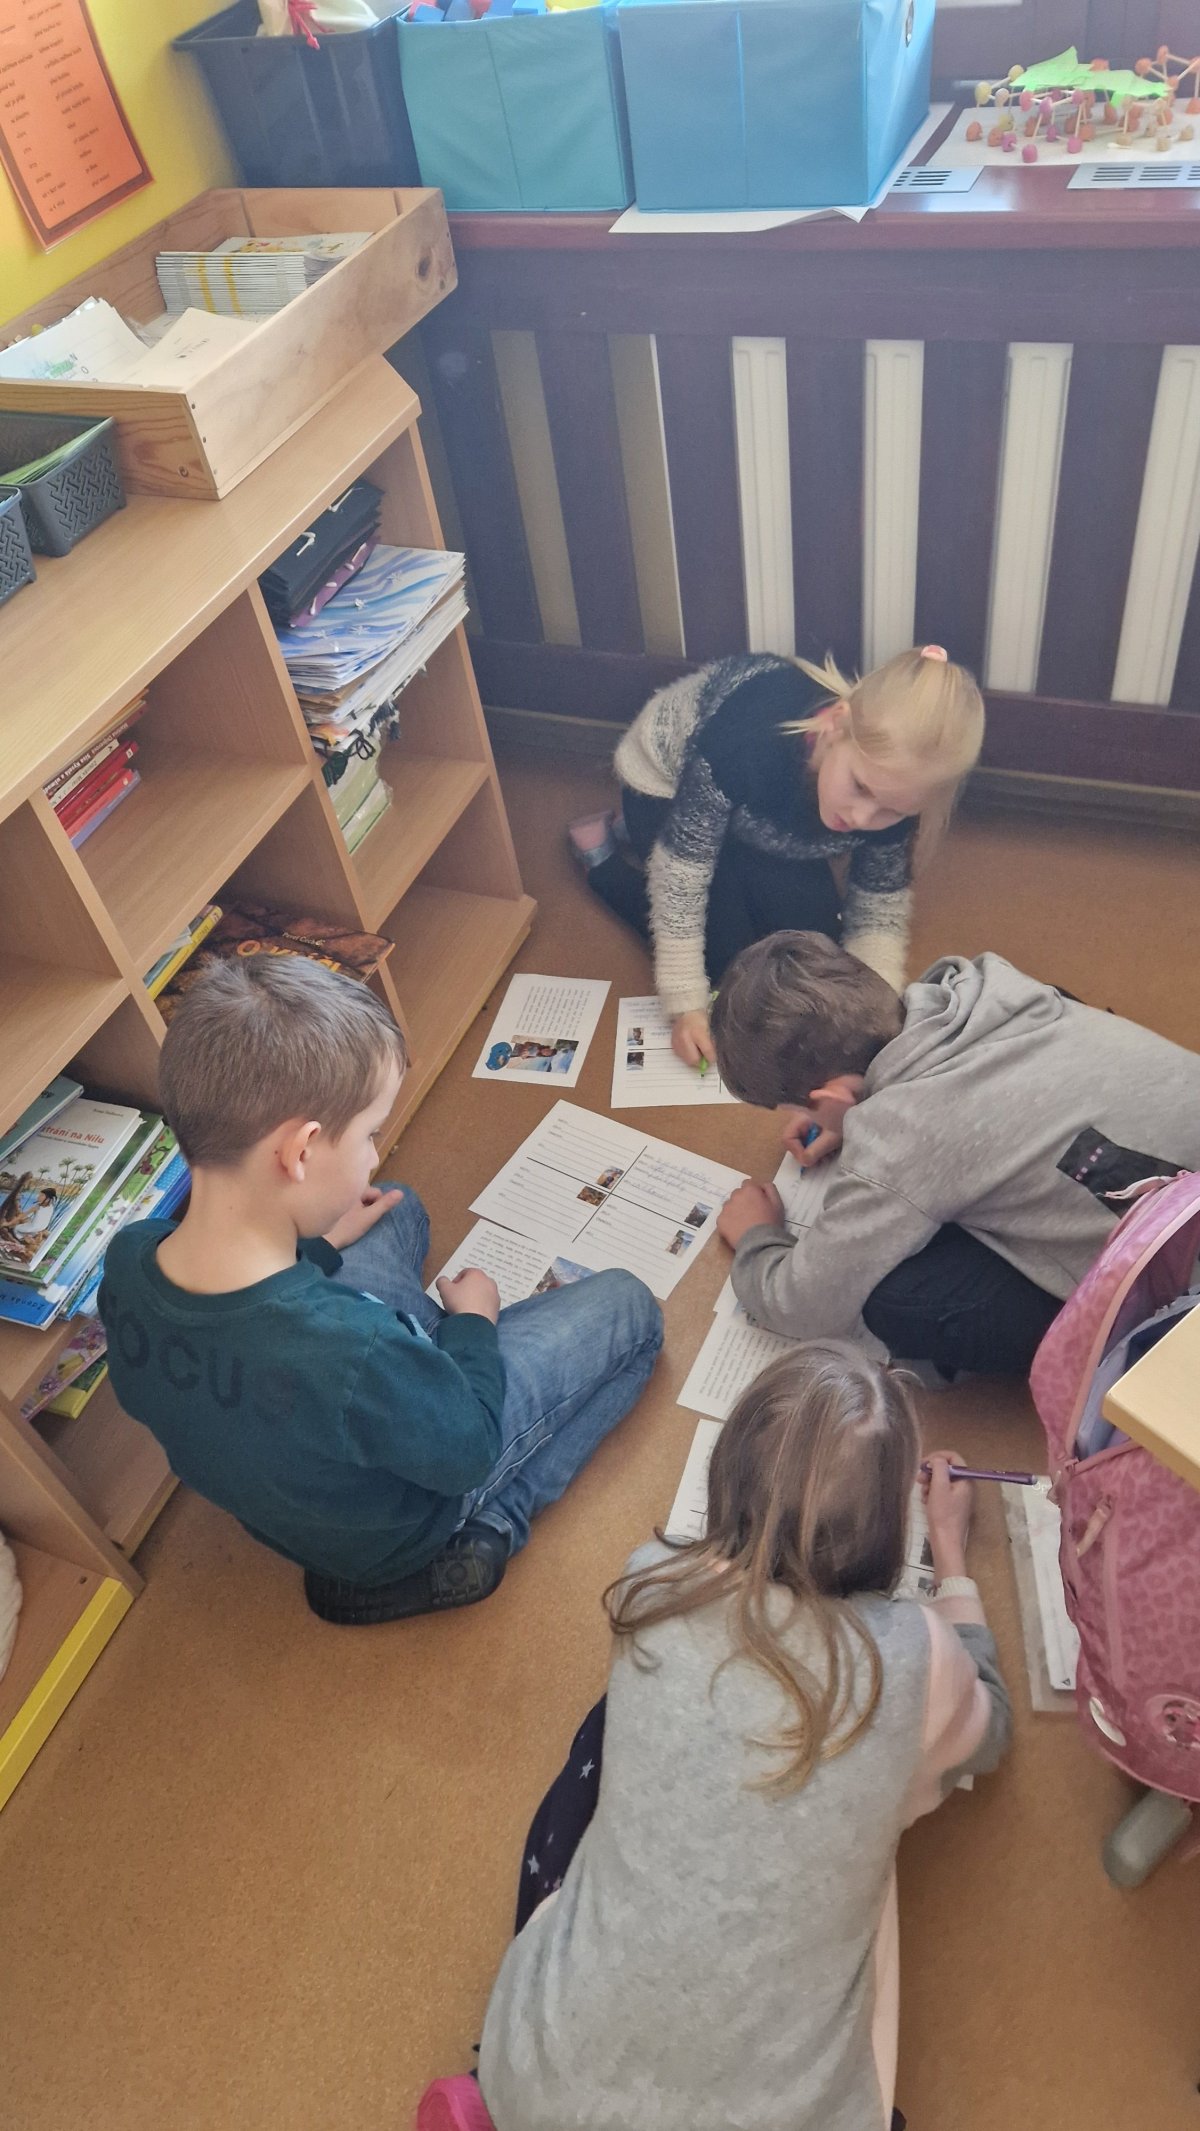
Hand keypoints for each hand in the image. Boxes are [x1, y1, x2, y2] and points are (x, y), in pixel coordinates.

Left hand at [324, 1185, 403, 1253]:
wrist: (320, 1240)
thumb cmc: (346, 1227)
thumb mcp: (368, 1217)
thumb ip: (384, 1204)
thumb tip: (401, 1192)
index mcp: (354, 1187)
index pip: (376, 1192)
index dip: (377, 1204)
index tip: (369, 1216)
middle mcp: (344, 1187)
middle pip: (365, 1194)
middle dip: (367, 1204)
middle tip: (361, 1219)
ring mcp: (336, 1195)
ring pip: (355, 1198)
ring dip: (358, 1207)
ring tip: (352, 1221)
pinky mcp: (329, 1204)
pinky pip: (345, 1202)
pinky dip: (348, 1209)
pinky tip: (344, 1220)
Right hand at [435, 1267, 500, 1322]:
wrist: (474, 1324)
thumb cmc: (460, 1304)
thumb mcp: (444, 1290)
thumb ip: (442, 1281)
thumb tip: (443, 1281)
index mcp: (477, 1274)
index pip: (464, 1273)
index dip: (455, 1282)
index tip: (451, 1291)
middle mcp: (489, 1281)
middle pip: (474, 1283)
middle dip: (465, 1290)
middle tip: (457, 1300)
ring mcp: (495, 1295)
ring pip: (482, 1293)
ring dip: (474, 1298)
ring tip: (465, 1308)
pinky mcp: (497, 1307)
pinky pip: (487, 1304)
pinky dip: (480, 1307)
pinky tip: (473, 1315)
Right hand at [671, 1010, 717, 1068]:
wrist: (685, 1011)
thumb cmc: (700, 1019)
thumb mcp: (709, 1030)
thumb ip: (711, 1044)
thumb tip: (711, 1058)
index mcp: (698, 1032)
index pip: (707, 1051)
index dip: (711, 1058)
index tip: (713, 1059)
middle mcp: (686, 1038)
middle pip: (694, 1059)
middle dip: (701, 1061)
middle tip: (705, 1059)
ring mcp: (678, 1041)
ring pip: (686, 1060)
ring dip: (693, 1059)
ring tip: (697, 1053)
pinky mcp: (673, 1043)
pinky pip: (680, 1055)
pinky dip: (686, 1055)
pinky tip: (690, 1050)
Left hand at [717, 1179, 784, 1249]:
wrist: (759, 1243)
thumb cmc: (771, 1222)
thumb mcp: (777, 1203)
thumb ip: (770, 1189)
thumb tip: (761, 1184)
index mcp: (749, 1189)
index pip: (748, 1184)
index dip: (753, 1192)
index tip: (758, 1202)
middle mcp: (735, 1196)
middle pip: (737, 1194)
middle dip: (743, 1200)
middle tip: (751, 1213)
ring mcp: (726, 1208)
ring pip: (729, 1206)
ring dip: (735, 1210)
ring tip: (744, 1223)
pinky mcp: (720, 1221)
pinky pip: (723, 1218)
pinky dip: (729, 1222)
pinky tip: (737, 1230)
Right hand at [779, 1074, 864, 1169]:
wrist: (856, 1097)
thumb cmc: (843, 1114)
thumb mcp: (832, 1136)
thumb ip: (816, 1149)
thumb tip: (804, 1162)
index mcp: (800, 1117)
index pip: (788, 1138)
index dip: (796, 1152)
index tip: (809, 1161)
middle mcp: (800, 1117)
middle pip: (795, 1139)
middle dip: (806, 1152)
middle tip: (820, 1161)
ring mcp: (807, 1119)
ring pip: (803, 1139)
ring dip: (813, 1149)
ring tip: (827, 1155)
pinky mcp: (816, 1121)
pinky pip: (811, 1135)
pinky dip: (818, 1143)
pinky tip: (830, 1148)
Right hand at [922, 1450, 971, 1579]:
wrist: (946, 1541)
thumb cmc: (943, 1514)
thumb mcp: (939, 1487)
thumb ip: (939, 1468)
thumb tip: (937, 1459)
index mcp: (965, 1480)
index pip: (953, 1457)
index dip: (937, 1457)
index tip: (923, 1464)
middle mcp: (965, 1486)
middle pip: (947, 1469)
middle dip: (931, 1471)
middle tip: (919, 1478)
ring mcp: (959, 1496)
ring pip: (942, 1480)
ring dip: (929, 1483)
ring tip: (922, 1493)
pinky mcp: (953, 1505)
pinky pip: (941, 1492)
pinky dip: (932, 1493)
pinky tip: (926, 1501)